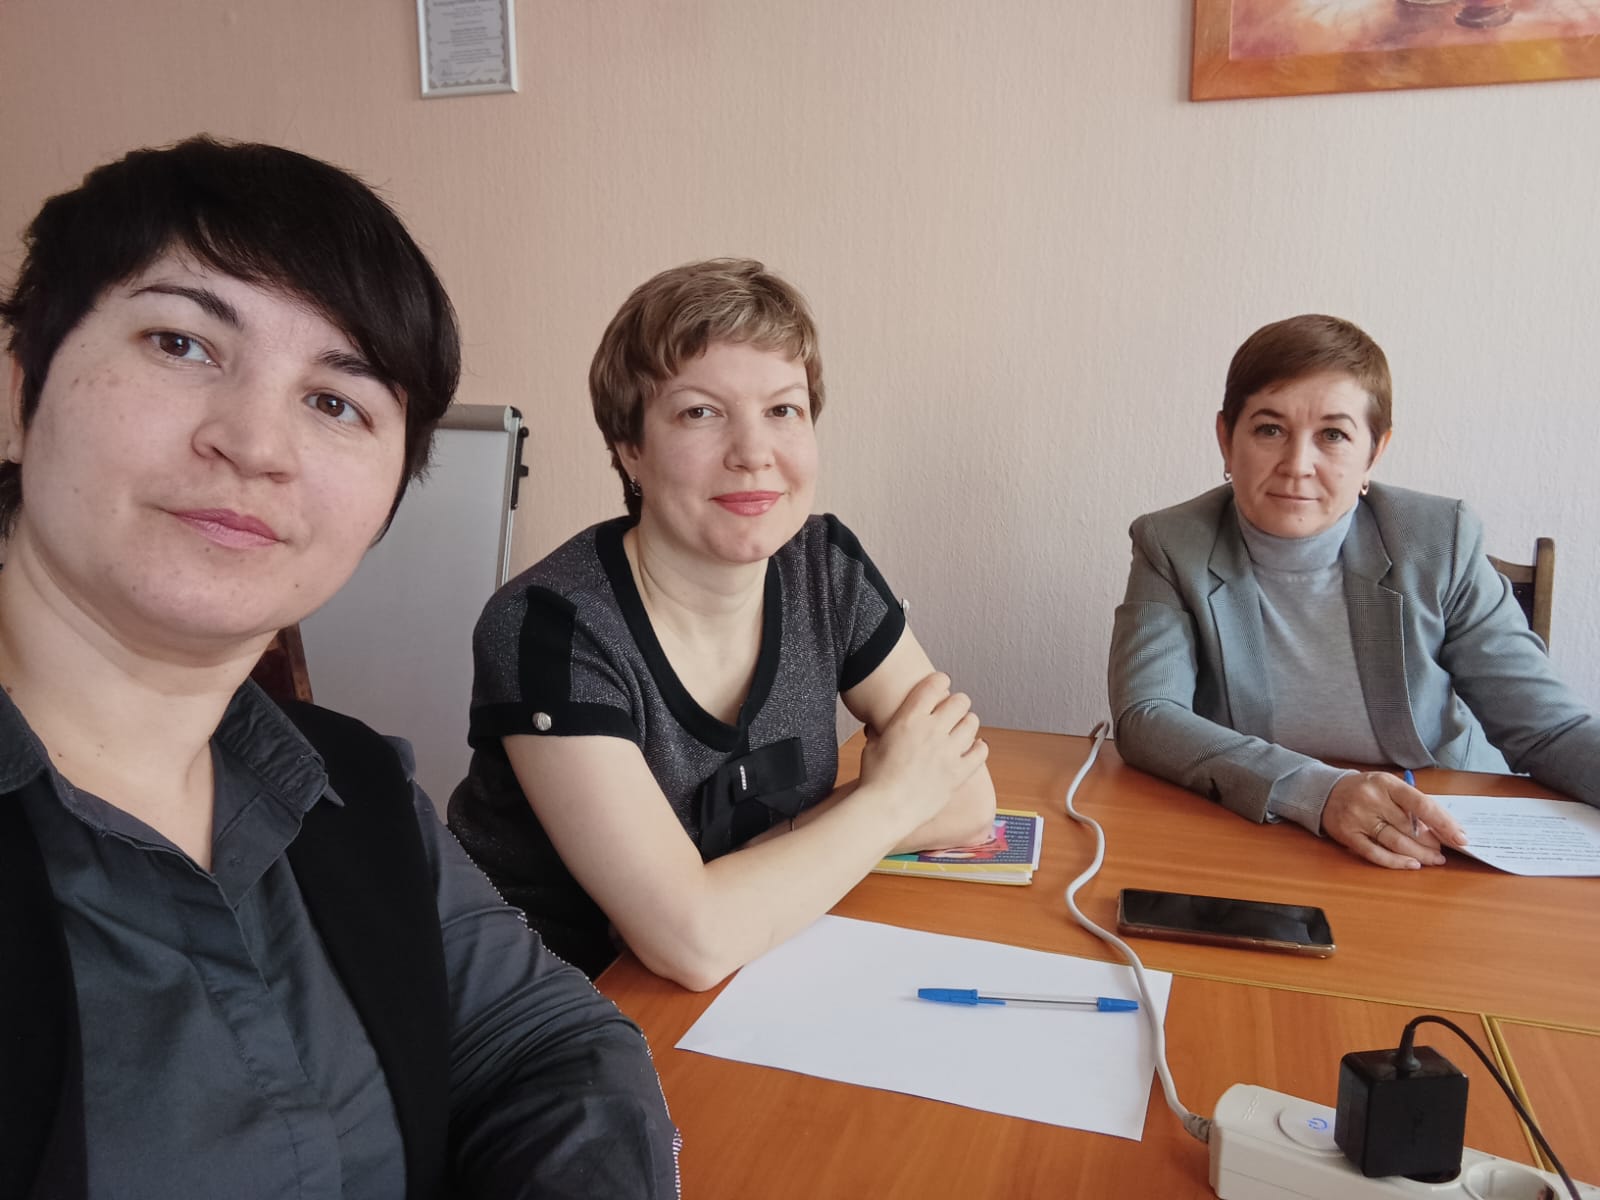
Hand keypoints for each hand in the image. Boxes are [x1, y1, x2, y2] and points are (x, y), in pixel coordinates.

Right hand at [859, 672, 988, 826]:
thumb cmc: (874, 779)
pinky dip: (979, 748)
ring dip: (968, 723)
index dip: (941, 682)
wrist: (886, 809)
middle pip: (960, 701)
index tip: (941, 688)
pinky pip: (981, 752)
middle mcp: (932, 730)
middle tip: (953, 712)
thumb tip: (876, 726)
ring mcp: (948, 751)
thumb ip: (879, 731)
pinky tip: (973, 749)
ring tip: (962, 730)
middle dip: (957, 704)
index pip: (936, 684)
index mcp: (909, 718)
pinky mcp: (958, 773)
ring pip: (972, 722)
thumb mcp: (872, 746)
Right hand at [1322, 772, 1468, 868]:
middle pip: (1410, 828)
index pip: (1422, 805)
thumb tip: (1441, 830)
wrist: (1325, 792)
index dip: (1444, 823)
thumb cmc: (1365, 790)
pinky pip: (1375, 854)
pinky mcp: (1348, 835)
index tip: (1461, 837)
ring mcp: (1358, 818)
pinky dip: (1396, 862)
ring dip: (1419, 855)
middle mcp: (1371, 800)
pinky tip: (1411, 864)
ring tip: (1433, 859)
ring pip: (1396, 842)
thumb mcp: (1388, 786)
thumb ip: (1412, 804)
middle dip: (1431, 843)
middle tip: (1443, 851)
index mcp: (1386, 783)